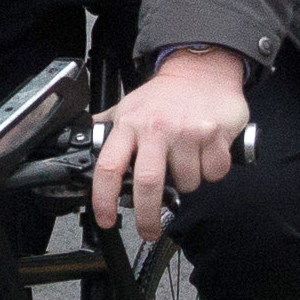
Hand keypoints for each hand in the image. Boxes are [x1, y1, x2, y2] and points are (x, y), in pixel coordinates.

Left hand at [90, 45, 249, 245]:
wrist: (202, 69)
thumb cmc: (164, 94)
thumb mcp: (129, 106)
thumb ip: (108, 128)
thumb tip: (84, 143)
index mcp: (130, 124)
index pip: (108, 167)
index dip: (103, 199)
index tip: (107, 219)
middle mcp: (156, 128)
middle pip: (147, 184)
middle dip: (147, 216)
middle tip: (148, 230)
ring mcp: (187, 132)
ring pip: (186, 183)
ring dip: (186, 182)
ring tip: (185, 161)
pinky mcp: (215, 135)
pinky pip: (213, 173)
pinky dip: (211, 172)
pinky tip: (205, 154)